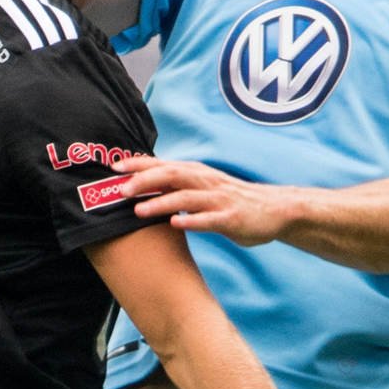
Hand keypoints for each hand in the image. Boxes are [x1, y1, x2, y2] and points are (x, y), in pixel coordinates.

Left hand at [114, 155, 296, 245]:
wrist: (273, 210)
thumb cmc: (231, 199)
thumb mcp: (203, 186)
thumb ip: (177, 185)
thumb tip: (143, 184)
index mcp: (197, 173)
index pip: (163, 164)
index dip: (139, 165)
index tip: (114, 167)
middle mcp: (206, 181)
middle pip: (172, 175)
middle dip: (145, 181)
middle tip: (121, 190)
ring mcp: (219, 199)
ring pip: (186, 198)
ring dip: (162, 202)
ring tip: (140, 210)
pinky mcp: (231, 218)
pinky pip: (209, 220)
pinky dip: (191, 221)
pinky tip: (175, 225)